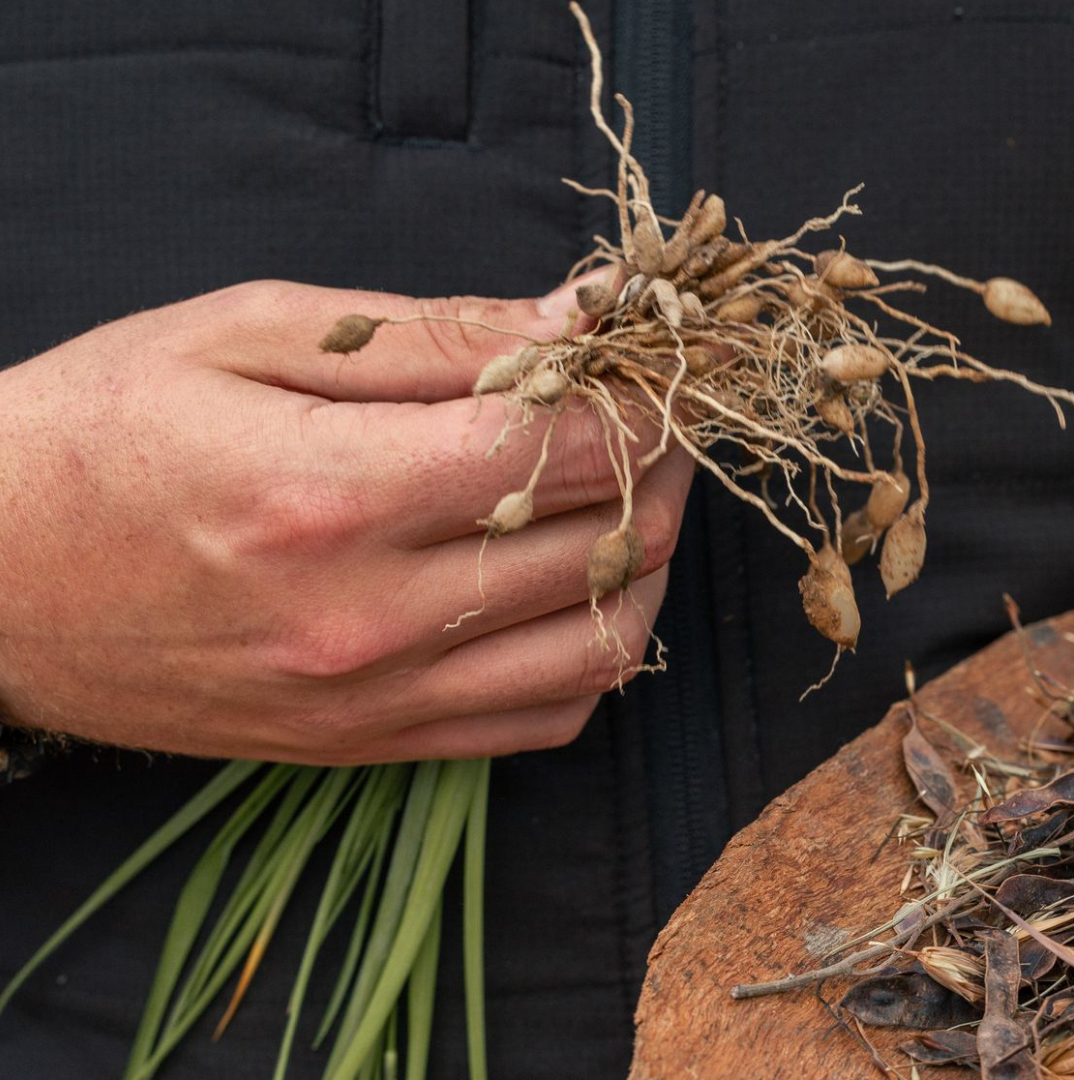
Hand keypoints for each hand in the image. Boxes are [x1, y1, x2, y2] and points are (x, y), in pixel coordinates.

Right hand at [0, 278, 691, 763]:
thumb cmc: (99, 430)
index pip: (565, 447)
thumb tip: (581, 316)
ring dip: (652, 561)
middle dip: (661, 463)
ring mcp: (371, 699)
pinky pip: (545, 719)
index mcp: (334, 493)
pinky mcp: (365, 746)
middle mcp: (367, 617)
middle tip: (654, 412)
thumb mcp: (248, 334)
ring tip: (632, 493)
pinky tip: (576, 586)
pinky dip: (596, 651)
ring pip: (602, 646)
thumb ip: (435, 332)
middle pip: (605, 543)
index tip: (654, 362)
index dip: (641, 396)